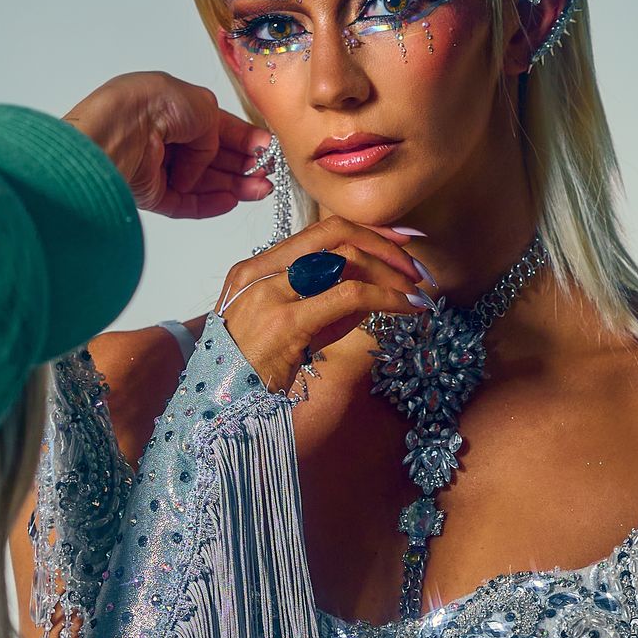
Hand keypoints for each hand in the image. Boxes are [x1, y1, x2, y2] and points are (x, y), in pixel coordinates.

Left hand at [65, 72, 271, 220]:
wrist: (118, 132)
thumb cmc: (152, 105)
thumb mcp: (201, 103)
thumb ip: (218, 128)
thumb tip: (211, 152)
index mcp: (172, 106)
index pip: (215, 127)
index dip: (243, 138)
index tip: (267, 149)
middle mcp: (164, 137)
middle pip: (211, 157)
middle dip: (242, 166)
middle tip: (268, 174)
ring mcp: (156, 167)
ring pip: (202, 182)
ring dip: (234, 186)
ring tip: (261, 190)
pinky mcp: (150, 194)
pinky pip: (185, 203)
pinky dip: (209, 203)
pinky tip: (232, 201)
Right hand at [218, 217, 433, 393]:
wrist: (220, 407)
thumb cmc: (253, 374)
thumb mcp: (292, 330)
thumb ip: (328, 303)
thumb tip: (376, 287)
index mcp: (256, 268)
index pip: (320, 230)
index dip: (367, 230)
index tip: (401, 240)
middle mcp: (260, 271)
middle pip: (334, 232)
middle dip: (383, 243)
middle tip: (416, 266)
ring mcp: (270, 294)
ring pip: (346, 258)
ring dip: (391, 271)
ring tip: (417, 291)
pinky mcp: (286, 322)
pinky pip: (349, 295)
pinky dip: (387, 296)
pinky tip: (407, 307)